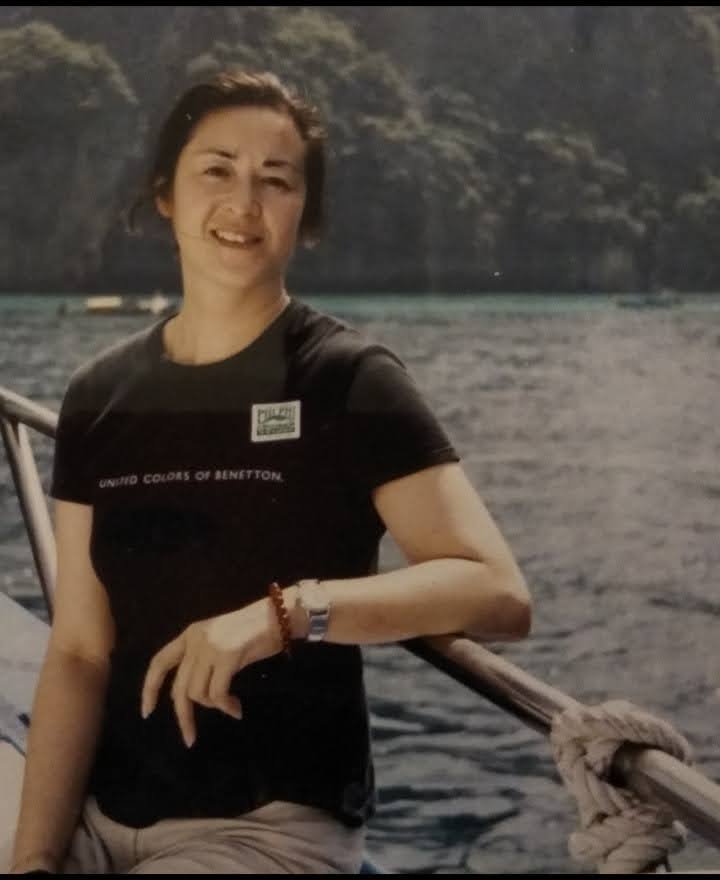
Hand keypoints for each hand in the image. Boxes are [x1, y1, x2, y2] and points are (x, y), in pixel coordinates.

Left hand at [140, 596, 283, 746]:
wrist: (279, 615)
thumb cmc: (254, 629)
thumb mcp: (220, 641)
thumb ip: (203, 661)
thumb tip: (190, 696)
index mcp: (190, 634)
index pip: (159, 663)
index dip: (150, 689)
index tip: (147, 713)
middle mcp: (195, 640)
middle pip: (179, 688)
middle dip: (183, 717)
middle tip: (190, 738)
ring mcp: (210, 647)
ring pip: (198, 693)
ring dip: (214, 707)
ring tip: (231, 708)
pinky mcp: (227, 656)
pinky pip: (218, 693)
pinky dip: (226, 706)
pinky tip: (236, 709)